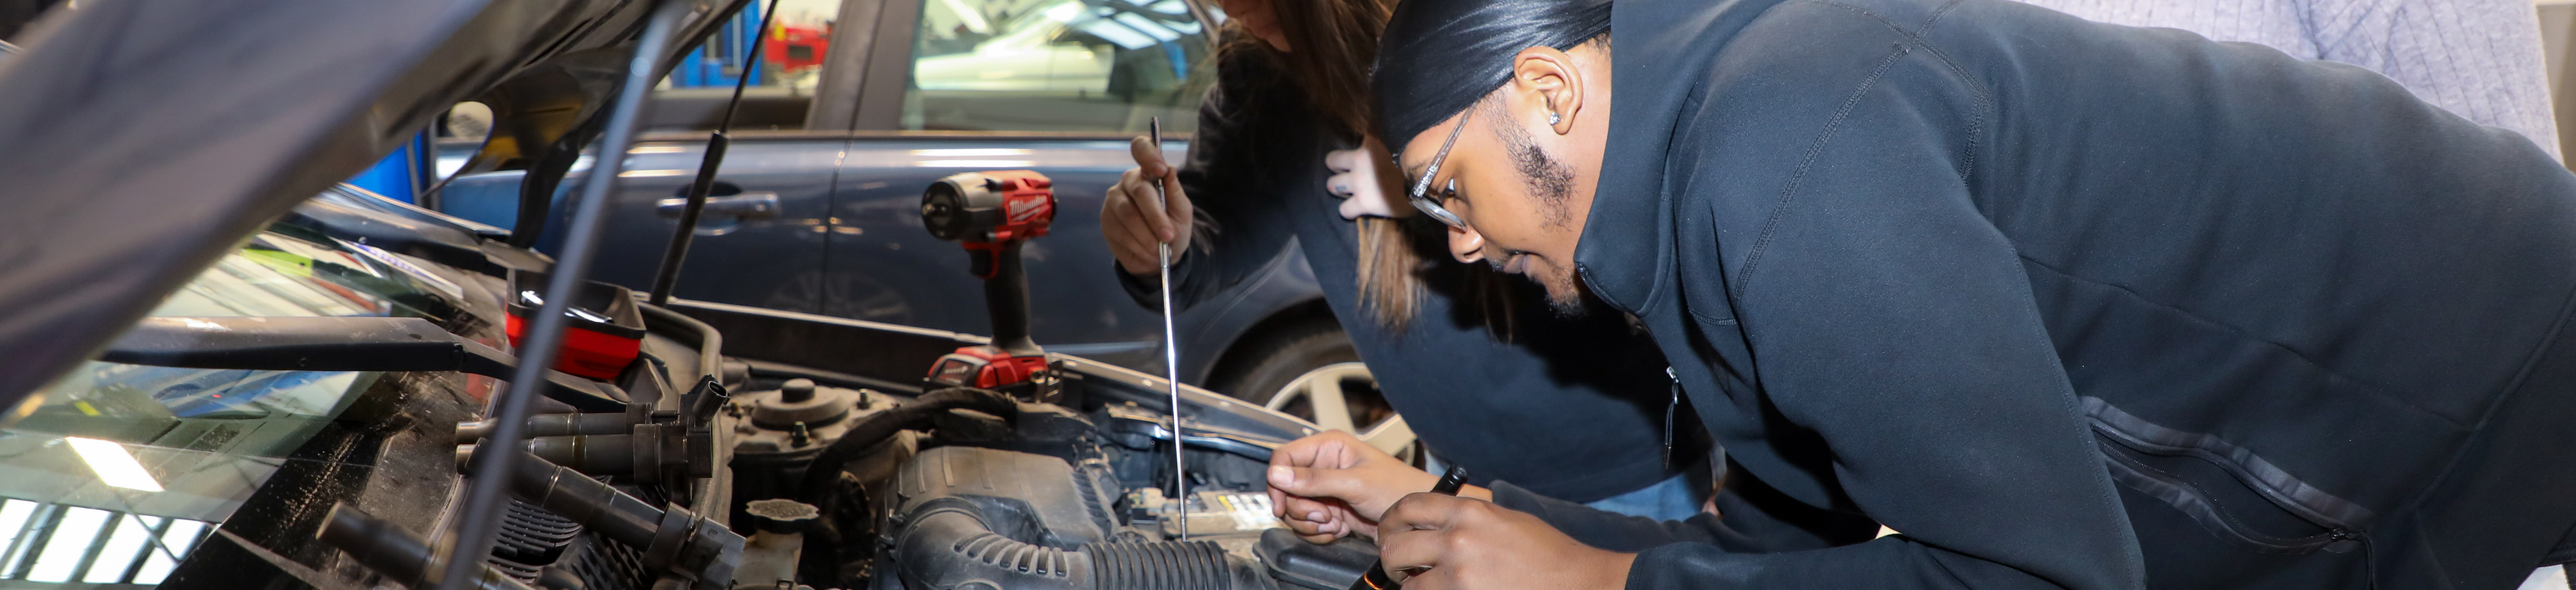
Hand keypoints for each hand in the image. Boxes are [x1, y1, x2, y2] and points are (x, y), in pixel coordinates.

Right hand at [1103, 136, 1193, 274]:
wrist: (1159, 254)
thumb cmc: (1173, 227)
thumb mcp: (1181, 212)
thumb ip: (1175, 192)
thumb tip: (1170, 170)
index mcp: (1148, 171)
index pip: (1141, 149)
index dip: (1149, 156)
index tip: (1161, 170)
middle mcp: (1128, 182)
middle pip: (1140, 192)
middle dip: (1156, 217)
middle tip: (1168, 236)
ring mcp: (1113, 201)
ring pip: (1128, 216)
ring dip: (1147, 236)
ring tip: (1159, 249)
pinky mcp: (1106, 220)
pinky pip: (1120, 233)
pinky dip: (1137, 246)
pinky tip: (1147, 252)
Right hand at [1265, 430, 1488, 541]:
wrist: (1416, 519)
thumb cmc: (1398, 488)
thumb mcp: (1355, 483)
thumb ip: (1315, 479)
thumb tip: (1277, 473)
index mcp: (1328, 447)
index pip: (1283, 457)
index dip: (1277, 481)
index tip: (1282, 503)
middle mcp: (1323, 466)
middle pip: (1285, 488)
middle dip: (1300, 508)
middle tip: (1323, 514)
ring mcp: (1325, 490)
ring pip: (1294, 509)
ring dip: (1310, 523)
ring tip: (1334, 522)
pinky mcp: (1329, 510)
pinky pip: (1307, 524)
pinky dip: (1319, 532)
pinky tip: (1339, 529)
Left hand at [1325, 135, 1415, 219]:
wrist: (1428, 182)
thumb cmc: (1419, 163)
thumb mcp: (1403, 145)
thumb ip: (1390, 141)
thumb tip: (1390, 135)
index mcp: (1370, 143)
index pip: (1353, 140)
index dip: (1355, 148)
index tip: (1362, 154)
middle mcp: (1360, 160)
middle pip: (1331, 161)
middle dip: (1338, 169)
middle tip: (1349, 174)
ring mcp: (1359, 182)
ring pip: (1332, 185)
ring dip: (1339, 188)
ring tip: (1349, 192)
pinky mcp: (1363, 202)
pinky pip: (1345, 210)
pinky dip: (1348, 210)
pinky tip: (1356, 210)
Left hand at [1376, 493, 1636, 589]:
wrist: (1575, 582)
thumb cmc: (1545, 552)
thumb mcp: (1503, 519)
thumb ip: (1465, 517)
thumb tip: (1430, 524)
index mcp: (1469, 511)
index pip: (1407, 506)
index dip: (1391, 520)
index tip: (1391, 531)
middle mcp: (1459, 539)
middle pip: (1394, 545)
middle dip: (1392, 558)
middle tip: (1400, 566)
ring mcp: (1459, 574)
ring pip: (1407, 582)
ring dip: (1409, 585)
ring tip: (1422, 584)